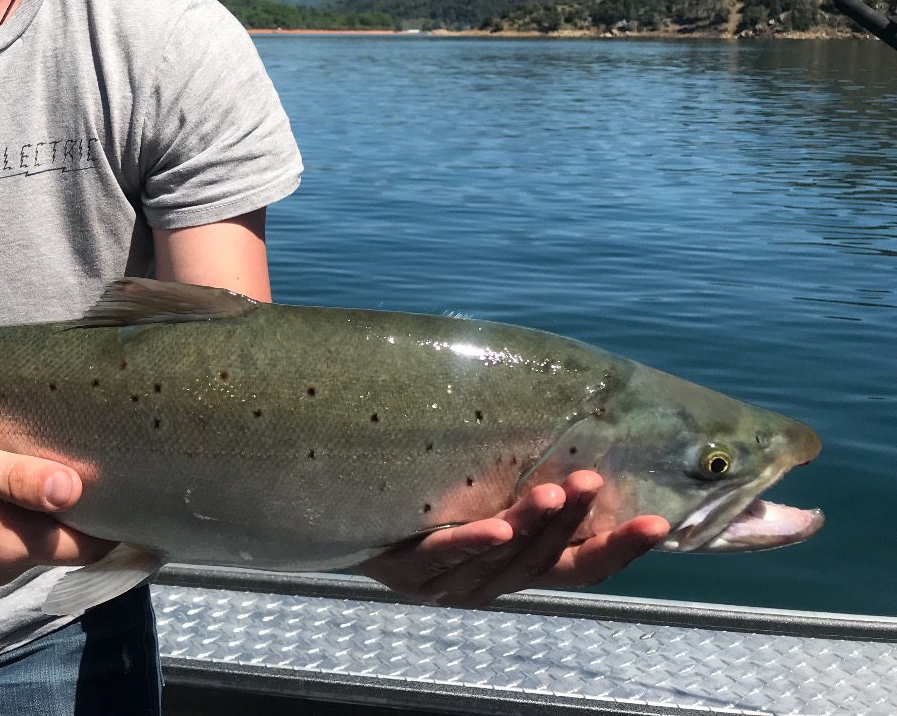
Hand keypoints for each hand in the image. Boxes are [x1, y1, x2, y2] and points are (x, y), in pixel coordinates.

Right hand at [0, 423, 115, 585]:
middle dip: (94, 508)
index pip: (89, 546)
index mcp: (10, 546)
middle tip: (112, 455)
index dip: (117, 515)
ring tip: (78, 457)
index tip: (137, 475)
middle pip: (71, 542)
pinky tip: (32, 476)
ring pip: (44, 537)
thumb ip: (17, 479)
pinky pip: (19, 534)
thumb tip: (74, 490)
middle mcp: (5, 564)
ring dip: (61, 507)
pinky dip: (33, 510)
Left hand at [357, 470, 668, 607]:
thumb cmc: (434, 504)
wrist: (353, 522)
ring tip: (556, 491)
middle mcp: (492, 585)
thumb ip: (533, 482)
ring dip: (531, 525)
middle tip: (592, 480)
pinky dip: (473, 542)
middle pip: (545, 561)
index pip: (581, 566)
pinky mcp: (411, 574)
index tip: (660, 522)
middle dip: (573, 521)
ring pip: (501, 558)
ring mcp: (451, 584)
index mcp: (519, 571)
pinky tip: (494, 527)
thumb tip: (585, 428)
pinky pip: (445, 556)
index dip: (621, 549)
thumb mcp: (490, 495)